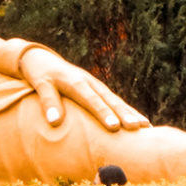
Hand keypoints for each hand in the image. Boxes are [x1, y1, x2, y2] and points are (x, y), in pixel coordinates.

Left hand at [19, 47, 149, 131]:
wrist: (40, 57)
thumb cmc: (39, 73)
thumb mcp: (40, 85)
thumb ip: (48, 102)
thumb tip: (54, 123)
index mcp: (75, 82)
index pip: (90, 99)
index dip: (102, 113)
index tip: (114, 127)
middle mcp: (89, 82)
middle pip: (109, 99)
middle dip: (124, 114)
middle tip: (139, 128)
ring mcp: (95, 84)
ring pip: (115, 99)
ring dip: (130, 112)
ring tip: (146, 126)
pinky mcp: (96, 88)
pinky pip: (114, 100)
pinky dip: (127, 110)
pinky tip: (139, 120)